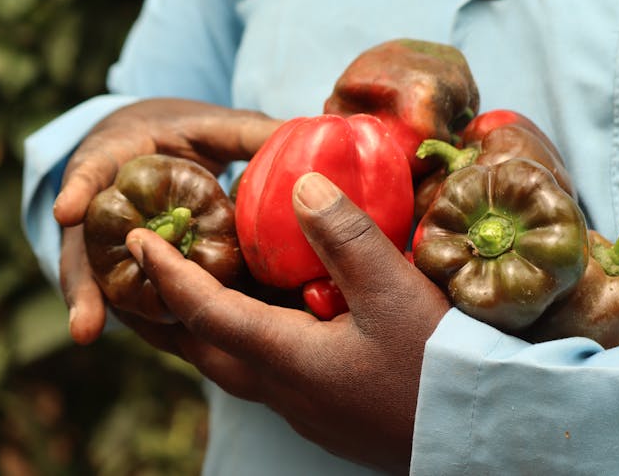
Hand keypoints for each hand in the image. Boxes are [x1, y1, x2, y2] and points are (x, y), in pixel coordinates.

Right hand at [54, 98, 278, 343]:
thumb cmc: (184, 131)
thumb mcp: (213, 126)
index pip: (95, 165)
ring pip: (93, 265)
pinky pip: (119, 279)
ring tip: (87, 332)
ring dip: (92, 300)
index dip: (82, 186)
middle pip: (86, 234)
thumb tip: (314, 133)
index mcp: (118, 151)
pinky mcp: (121, 252)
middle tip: (83, 318)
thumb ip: (251, 134)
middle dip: (82, 276)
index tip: (68, 210)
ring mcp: (105, 227)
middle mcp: (103, 192)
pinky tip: (126, 333)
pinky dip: (122, 305)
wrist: (149, 138)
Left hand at [120, 172, 451, 472]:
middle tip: (144, 279)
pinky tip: (272, 321)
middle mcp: (283, 389)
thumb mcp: (394, 292)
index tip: (138, 239)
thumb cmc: (437, 364)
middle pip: (203, 349)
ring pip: (233, 365)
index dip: (168, 272)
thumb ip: (345, 237)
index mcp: (286, 357)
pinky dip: (246, 341)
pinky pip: (267, 373)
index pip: (206, 310)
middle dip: (165, 313)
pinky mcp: (329, 412)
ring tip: (196, 294)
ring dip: (205, 330)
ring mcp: (305, 406)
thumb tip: (299, 187)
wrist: (481, 432)